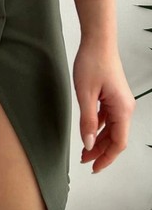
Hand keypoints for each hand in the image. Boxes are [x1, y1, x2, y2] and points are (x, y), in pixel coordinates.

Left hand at [73, 36, 135, 172]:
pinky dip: (98, 127)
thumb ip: (87, 121)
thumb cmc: (92, 62)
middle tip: (83, 161)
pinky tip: (88, 131)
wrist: (98, 41)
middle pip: (115, 138)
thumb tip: (88, 144)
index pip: (118, 143)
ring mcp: (120, 102)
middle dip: (100, 151)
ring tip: (84, 150)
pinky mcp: (113, 96)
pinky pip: (108, 118)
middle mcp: (125, 107)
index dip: (106, 158)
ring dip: (98, 140)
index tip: (94, 168)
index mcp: (122, 109)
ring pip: (111, 129)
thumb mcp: (85, 94)